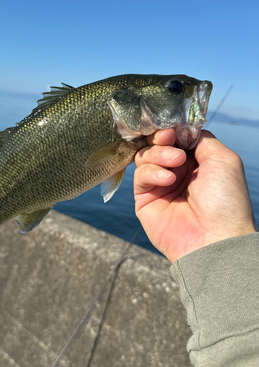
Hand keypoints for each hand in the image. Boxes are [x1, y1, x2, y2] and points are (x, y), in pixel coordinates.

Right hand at [134, 129, 256, 262]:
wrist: (214, 238)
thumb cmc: (226, 200)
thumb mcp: (223, 159)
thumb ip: (201, 139)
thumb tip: (181, 130)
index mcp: (197, 162)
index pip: (176, 137)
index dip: (172, 129)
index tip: (173, 127)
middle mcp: (177, 171)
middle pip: (157, 143)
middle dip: (161, 138)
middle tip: (169, 139)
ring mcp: (160, 185)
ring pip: (146, 156)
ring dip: (159, 154)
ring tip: (175, 164)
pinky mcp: (145, 199)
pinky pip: (140, 175)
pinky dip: (151, 172)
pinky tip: (167, 179)